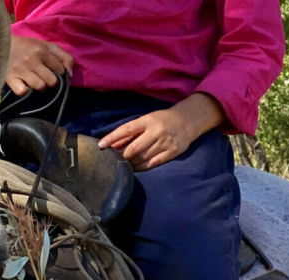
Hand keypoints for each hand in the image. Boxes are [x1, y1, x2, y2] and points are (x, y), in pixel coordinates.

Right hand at [6, 34, 73, 95]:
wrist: (0, 44)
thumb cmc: (26, 46)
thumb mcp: (46, 45)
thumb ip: (63, 56)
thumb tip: (70, 74)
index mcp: (42, 51)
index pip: (60, 69)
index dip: (60, 73)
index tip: (55, 72)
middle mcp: (32, 61)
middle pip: (52, 81)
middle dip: (52, 82)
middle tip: (46, 79)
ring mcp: (20, 70)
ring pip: (40, 87)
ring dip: (40, 87)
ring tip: (37, 82)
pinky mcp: (10, 78)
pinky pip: (22, 92)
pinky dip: (26, 91)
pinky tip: (25, 86)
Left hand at [98, 93, 223, 170]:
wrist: (187, 121)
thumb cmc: (162, 120)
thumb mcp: (146, 120)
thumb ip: (131, 132)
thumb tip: (112, 144)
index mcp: (148, 120)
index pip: (126, 130)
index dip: (112, 138)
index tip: (101, 145)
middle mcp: (157, 131)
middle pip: (135, 147)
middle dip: (123, 156)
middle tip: (114, 161)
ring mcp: (166, 142)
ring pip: (143, 157)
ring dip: (132, 163)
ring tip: (124, 166)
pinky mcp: (173, 152)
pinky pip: (154, 163)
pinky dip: (143, 167)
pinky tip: (136, 168)